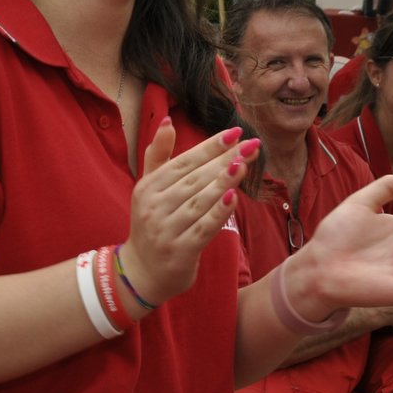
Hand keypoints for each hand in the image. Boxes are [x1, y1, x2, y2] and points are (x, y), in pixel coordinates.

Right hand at [117, 122, 258, 310]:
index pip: (183, 162)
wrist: (142, 272)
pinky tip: (234, 196)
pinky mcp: (180, 251)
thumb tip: (167, 120)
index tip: (235, 132)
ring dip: (224, 181)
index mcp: (148, 188)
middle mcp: (154, 207)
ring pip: (200, 201)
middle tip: (251, 145)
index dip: (209, 147)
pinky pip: (203, 228)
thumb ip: (158, 155)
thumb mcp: (148, 188)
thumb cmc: (152, 223)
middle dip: (224, 160)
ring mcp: (166, 230)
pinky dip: (219, 212)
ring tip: (245, 163)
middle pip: (195, 179)